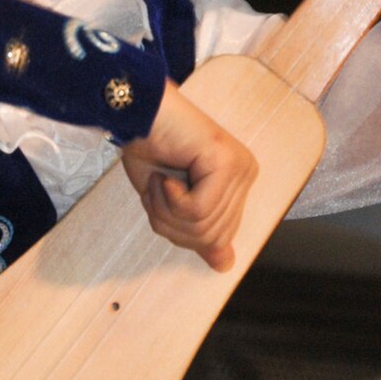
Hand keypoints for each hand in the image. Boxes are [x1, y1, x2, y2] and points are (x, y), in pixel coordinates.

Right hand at [120, 81, 257, 271]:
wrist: (135, 113)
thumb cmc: (150, 149)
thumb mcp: (171, 203)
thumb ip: (200, 232)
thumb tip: (225, 266)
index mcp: (236, 185)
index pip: (218, 238)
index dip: (180, 232)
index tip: (165, 198)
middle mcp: (245, 175)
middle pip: (211, 236)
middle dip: (172, 223)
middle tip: (159, 190)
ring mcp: (239, 168)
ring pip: (203, 226)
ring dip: (166, 210)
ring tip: (160, 180)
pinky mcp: (226, 163)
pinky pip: (197, 210)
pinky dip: (169, 199)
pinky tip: (164, 176)